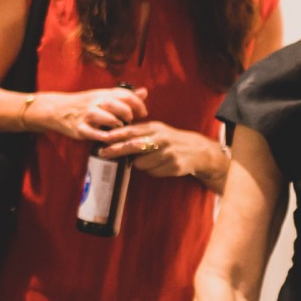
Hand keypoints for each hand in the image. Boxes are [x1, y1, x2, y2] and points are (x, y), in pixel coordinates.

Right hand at [41, 87, 146, 142]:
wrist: (58, 109)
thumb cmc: (84, 104)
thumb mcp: (103, 96)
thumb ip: (124, 96)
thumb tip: (144, 92)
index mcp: (103, 93)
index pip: (126, 95)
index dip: (138, 105)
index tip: (143, 113)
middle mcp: (96, 102)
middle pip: (121, 107)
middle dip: (130, 116)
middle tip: (130, 122)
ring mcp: (88, 116)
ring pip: (111, 120)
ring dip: (119, 127)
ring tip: (119, 129)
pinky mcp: (81, 129)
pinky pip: (98, 135)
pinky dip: (107, 138)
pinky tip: (110, 139)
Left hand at [98, 121, 222, 181]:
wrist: (197, 150)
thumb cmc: (170, 140)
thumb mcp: (157, 130)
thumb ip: (138, 132)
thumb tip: (112, 136)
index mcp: (156, 128)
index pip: (132, 130)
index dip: (116, 135)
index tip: (103, 139)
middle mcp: (162, 139)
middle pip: (133, 146)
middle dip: (116, 150)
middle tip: (103, 153)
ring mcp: (169, 153)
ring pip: (141, 163)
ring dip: (139, 164)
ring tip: (148, 160)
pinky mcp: (174, 166)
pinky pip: (153, 172)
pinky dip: (152, 171)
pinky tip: (160, 165)